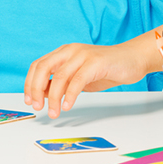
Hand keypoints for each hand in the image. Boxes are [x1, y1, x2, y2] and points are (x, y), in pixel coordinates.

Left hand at [24, 43, 148, 118]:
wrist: (132, 60)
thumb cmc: (105, 70)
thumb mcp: (78, 78)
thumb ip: (60, 83)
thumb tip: (42, 94)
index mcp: (63, 52)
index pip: (38, 65)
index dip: (30, 83)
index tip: (29, 101)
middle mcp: (70, 51)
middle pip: (43, 68)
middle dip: (36, 89)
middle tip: (37, 107)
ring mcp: (83, 55)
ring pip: (60, 76)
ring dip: (54, 97)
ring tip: (54, 112)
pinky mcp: (96, 62)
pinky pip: (78, 80)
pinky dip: (70, 95)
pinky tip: (67, 106)